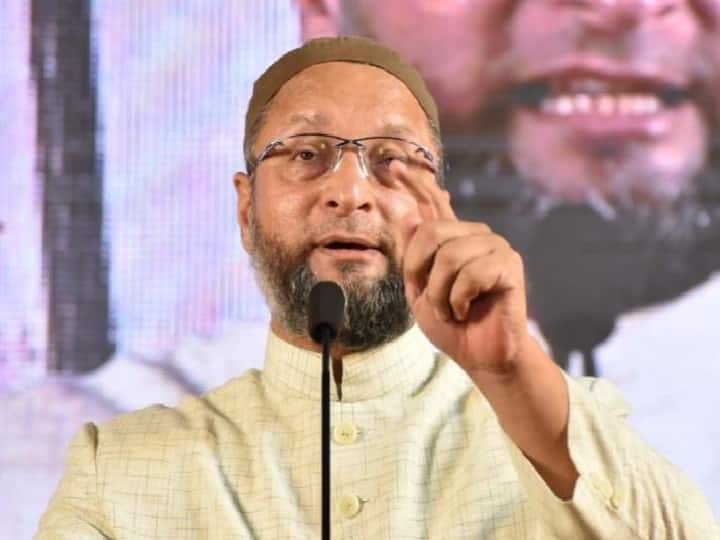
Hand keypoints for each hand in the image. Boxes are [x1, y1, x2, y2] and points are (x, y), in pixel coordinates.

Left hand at [398, 171, 532, 378]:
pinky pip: (470, 273)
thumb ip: (414, 256)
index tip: (394, 165)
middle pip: (431, 232)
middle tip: (428, 298)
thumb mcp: (420, 290)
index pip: (434, 205)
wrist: (480, 355)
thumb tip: (407, 216)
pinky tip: (467, 311)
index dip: (415, 184)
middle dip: (419, 270)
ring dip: (441, 294)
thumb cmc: (452, 324)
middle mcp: (475, 236)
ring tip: (451, 310)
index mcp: (453, 240)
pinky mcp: (509, 265)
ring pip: (449, 256)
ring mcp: (495, 247)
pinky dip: (459, 300)